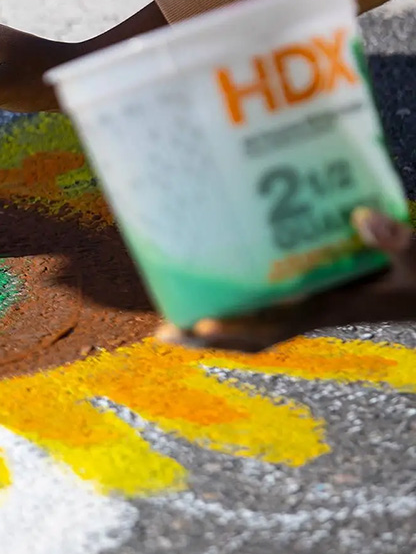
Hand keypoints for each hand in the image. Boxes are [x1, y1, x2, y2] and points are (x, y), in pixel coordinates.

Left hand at [156, 207, 415, 351]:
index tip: (200, 324)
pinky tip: (211, 284)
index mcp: (329, 310)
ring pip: (252, 323)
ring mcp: (307, 305)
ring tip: (170, 314)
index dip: (236, 330)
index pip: (274, 328)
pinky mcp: (310, 293)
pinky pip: (264, 304)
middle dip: (207, 337)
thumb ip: (397, 240)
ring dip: (212, 323)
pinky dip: (237, 300)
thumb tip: (361, 216)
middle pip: (249, 335)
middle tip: (162, 332)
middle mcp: (310, 312)